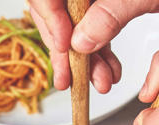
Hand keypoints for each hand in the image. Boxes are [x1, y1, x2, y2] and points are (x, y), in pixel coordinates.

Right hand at [28, 0, 158, 91]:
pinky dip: (99, 56)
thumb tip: (77, 43)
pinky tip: (108, 73)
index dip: (50, 22)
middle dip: (67, 52)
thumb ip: (109, 14)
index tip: (64, 48)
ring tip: (101, 83)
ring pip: (73, 30)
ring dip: (85, 61)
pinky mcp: (105, 7)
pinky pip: (92, 33)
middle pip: (56, 17)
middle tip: (72, 81)